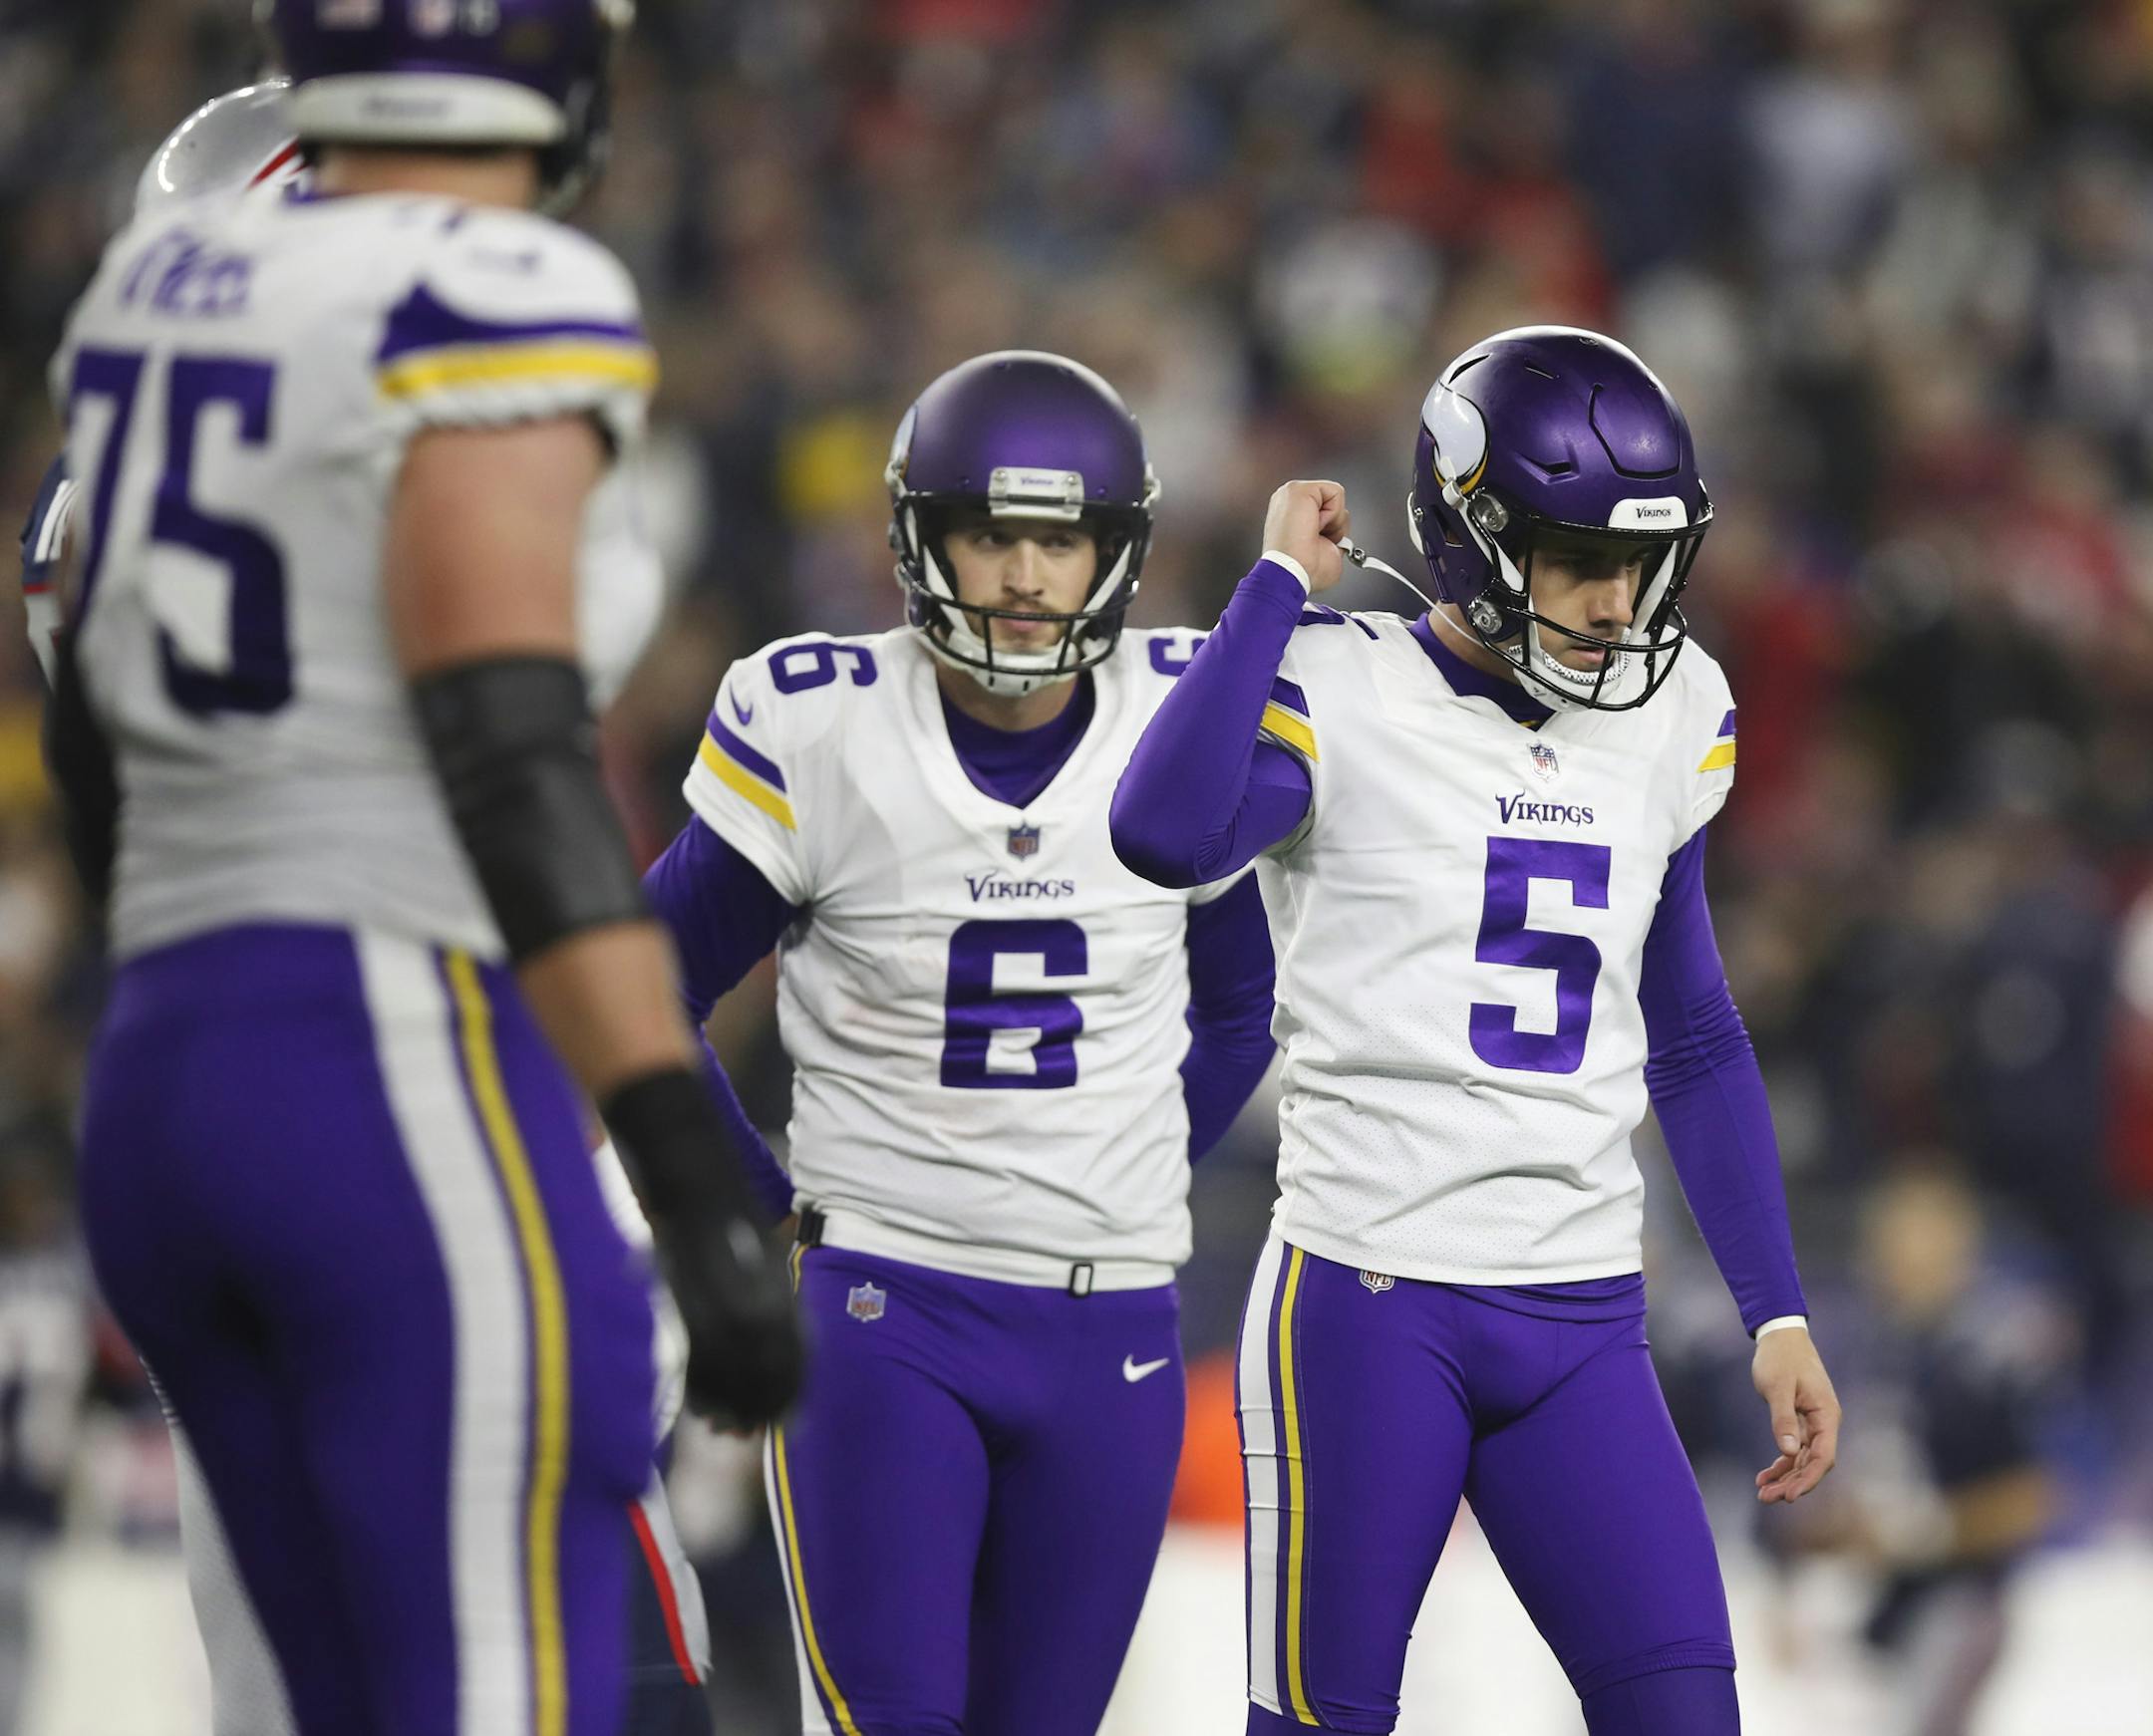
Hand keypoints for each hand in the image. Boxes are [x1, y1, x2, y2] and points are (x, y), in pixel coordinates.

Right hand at [658, 1210, 805, 1429]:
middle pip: (763, 1380)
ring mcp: (723, 1319)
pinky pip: (698, 1367)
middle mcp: (758, 1317)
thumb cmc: (743, 1233)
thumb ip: (784, 1311)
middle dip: (757, 1409)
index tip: (784, 1421)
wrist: (706, 1202)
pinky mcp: (690, 1317)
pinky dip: (700, 1392)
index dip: (789, 1398)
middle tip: (749, 1431)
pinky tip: (701, 1408)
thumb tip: (791, 1353)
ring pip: (729, 1381)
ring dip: (727, 1409)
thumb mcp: (777, 1271)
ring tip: (724, 1428)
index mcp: (785, 1305)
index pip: (794, 1365)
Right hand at [1262, 480, 1351, 593]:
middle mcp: (1288, 503)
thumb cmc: (1303, 571)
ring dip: (1333, 521)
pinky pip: (1335, 492)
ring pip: (1334, 497)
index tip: (1315, 547)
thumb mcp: (1326, 551)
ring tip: (1314, 534)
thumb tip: (1342, 532)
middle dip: (1333, 524)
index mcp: (1291, 517)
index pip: (1324, 510)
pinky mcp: (1298, 489)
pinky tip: (1315, 526)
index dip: (1330, 530)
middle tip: (1316, 541)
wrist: (1292, 573)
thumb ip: (1333, 535)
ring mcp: (1291, 494)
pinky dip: (1333, 514)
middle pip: (1330, 502)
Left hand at [1752, 1326, 1840, 1504]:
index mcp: (1826, 1415)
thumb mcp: (1777, 1387)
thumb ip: (1783, 1418)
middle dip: (1793, 1484)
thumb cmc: (1780, 1358)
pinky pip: (1795, 1450)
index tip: (1790, 1496)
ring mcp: (1814, 1424)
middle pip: (1813, 1463)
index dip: (1809, 1479)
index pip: (1824, 1456)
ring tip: (1763, 1494)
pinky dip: (1782, 1464)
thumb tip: (1789, 1452)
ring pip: (1803, 1460)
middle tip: (1767, 1499)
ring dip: (1786, 1478)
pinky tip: (1765, 1477)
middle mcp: (1824, 1423)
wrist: (1781, 1336)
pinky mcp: (1801, 1421)